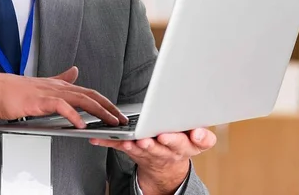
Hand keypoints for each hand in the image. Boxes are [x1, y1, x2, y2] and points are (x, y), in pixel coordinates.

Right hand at [0, 66, 126, 127]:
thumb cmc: (12, 91)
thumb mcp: (42, 85)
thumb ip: (60, 79)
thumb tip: (75, 71)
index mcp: (59, 85)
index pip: (88, 92)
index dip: (105, 101)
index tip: (117, 112)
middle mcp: (57, 86)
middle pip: (90, 95)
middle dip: (109, 107)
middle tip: (122, 118)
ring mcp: (49, 92)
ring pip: (81, 99)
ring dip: (99, 111)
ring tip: (111, 121)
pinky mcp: (39, 100)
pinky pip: (61, 107)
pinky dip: (74, 116)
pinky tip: (82, 125)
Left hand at [90, 128, 216, 194]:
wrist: (167, 166)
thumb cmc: (181, 143)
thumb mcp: (198, 141)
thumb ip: (202, 136)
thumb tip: (200, 132)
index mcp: (187, 145)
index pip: (191, 143)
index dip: (183, 139)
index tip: (177, 135)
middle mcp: (168, 150)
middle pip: (162, 147)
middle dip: (155, 143)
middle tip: (147, 139)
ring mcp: (150, 152)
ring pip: (140, 149)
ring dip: (133, 144)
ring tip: (128, 140)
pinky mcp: (133, 151)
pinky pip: (119, 146)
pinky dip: (107, 141)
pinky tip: (97, 138)